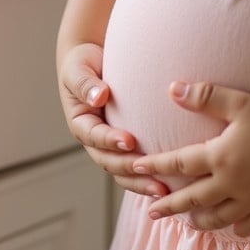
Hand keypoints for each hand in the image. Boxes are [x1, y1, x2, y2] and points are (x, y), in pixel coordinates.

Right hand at [57, 42, 167, 198]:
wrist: (92, 59)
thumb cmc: (82, 63)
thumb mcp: (78, 70)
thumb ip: (86, 84)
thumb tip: (100, 96)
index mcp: (81, 124)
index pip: (94, 137)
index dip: (110, 141)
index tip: (129, 141)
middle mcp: (95, 139)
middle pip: (110, 162)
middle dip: (131, 171)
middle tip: (153, 177)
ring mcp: (110, 144)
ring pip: (124, 171)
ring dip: (142, 182)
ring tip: (165, 190)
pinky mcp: (126, 142)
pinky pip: (137, 162)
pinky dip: (149, 174)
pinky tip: (171, 182)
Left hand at [131, 82, 249, 236]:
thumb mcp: (240, 102)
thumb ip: (205, 96)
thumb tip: (172, 90)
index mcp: (220, 157)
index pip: (179, 164)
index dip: (155, 166)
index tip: (135, 168)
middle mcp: (230, 183)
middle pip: (192, 199)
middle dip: (168, 205)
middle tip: (151, 212)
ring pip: (217, 218)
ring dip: (199, 221)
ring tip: (188, 223)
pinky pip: (249, 225)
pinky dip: (237, 228)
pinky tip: (232, 226)